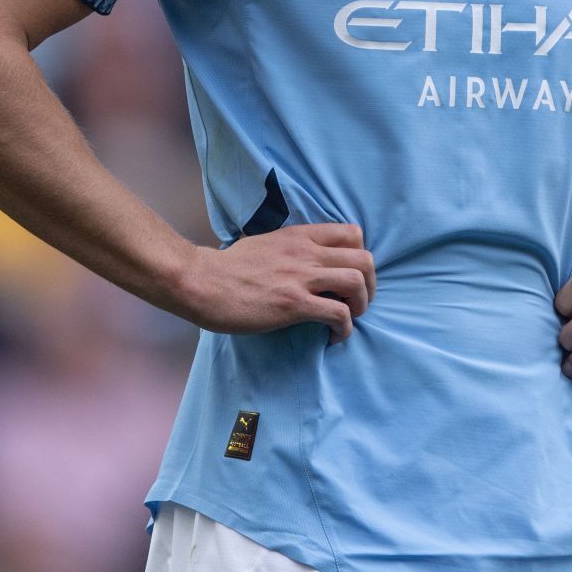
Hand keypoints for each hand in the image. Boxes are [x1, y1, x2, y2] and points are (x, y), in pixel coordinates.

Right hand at [177, 224, 375, 342]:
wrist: (202, 281)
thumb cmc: (227, 267)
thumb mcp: (266, 243)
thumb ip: (290, 248)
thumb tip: (303, 262)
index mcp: (300, 236)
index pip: (353, 234)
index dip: (360, 257)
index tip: (349, 276)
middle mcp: (307, 253)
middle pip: (365, 259)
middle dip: (370, 285)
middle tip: (357, 303)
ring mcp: (301, 278)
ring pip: (357, 283)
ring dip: (361, 306)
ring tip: (348, 319)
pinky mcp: (294, 304)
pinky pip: (338, 314)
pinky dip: (344, 329)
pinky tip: (333, 337)